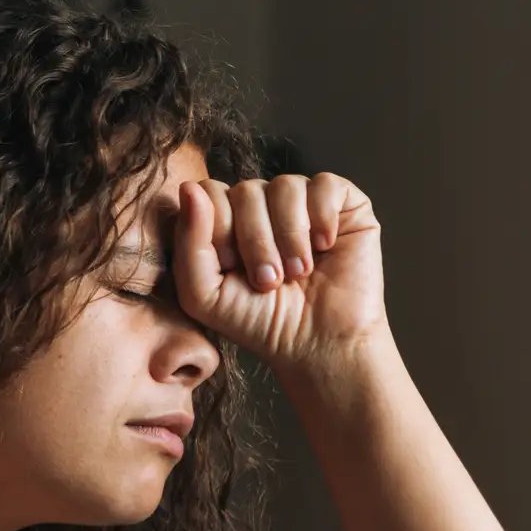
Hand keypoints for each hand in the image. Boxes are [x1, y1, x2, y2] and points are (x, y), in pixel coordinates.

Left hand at [172, 172, 384, 372]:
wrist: (319, 345)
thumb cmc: (259, 322)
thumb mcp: (203, 293)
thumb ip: (188, 242)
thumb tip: (189, 188)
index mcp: (226, 221)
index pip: (208, 192)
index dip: (218, 228)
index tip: (231, 270)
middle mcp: (262, 205)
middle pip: (245, 190)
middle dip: (255, 241)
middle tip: (269, 281)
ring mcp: (301, 201)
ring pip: (284, 186)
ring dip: (289, 235)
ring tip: (298, 272)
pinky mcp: (342, 203)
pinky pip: (324, 184)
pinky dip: (322, 218)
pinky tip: (325, 247)